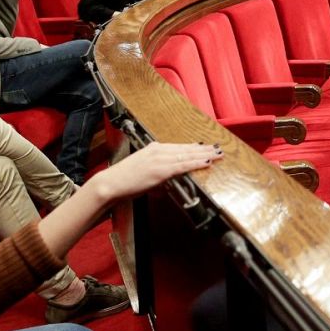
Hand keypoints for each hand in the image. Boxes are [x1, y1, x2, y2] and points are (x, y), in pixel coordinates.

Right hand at [94, 142, 222, 201]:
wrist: (111, 184)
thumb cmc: (124, 180)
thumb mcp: (143, 170)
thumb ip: (157, 170)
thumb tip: (168, 177)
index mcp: (154, 148)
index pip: (179, 147)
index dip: (194, 147)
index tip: (205, 146)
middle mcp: (158, 150)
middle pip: (186, 148)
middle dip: (204, 149)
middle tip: (218, 148)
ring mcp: (160, 159)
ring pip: (188, 155)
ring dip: (205, 154)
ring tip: (218, 154)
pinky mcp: (161, 170)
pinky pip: (184, 165)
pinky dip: (197, 163)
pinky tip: (207, 162)